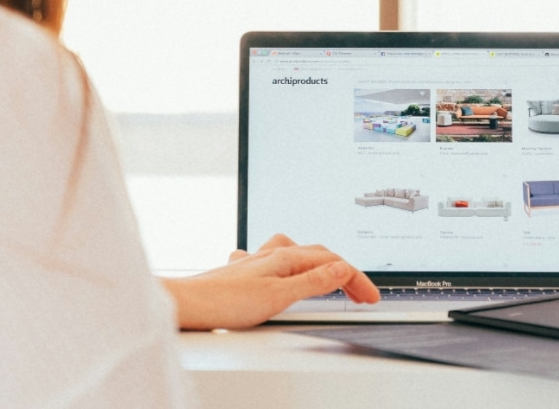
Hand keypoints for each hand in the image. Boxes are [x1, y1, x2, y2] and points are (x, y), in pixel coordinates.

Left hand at [161, 234, 379, 329]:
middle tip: (360, 293)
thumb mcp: (279, 296)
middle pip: (318, 255)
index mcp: (285, 256)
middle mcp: (271, 253)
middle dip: (343, 271)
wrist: (187, 303)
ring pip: (296, 253)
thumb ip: (313, 282)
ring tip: (330, 276)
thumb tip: (343, 268)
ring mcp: (257, 261)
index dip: (356, 279)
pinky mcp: (244, 272)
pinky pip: (274, 261)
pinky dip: (290, 266)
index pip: (333, 263)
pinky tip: (282, 273)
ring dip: (318, 263)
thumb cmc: (225, 301)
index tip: (370, 296)